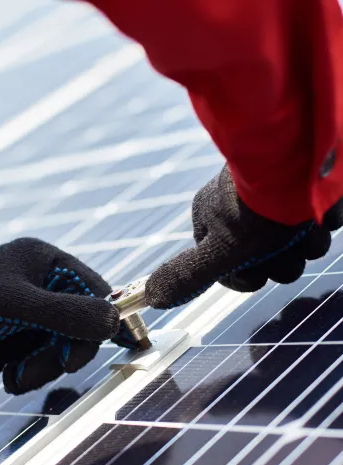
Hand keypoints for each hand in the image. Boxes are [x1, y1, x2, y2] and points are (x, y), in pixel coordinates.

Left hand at [0, 238, 119, 394]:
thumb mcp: (18, 304)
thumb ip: (67, 312)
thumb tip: (114, 320)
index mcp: (47, 263)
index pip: (93, 289)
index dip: (103, 316)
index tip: (106, 342)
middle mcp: (46, 287)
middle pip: (83, 322)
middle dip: (68, 349)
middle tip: (61, 366)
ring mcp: (36, 315)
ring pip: (65, 347)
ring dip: (46, 366)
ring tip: (18, 375)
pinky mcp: (24, 340)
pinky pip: (46, 360)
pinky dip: (32, 372)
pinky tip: (11, 376)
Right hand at [146, 165, 341, 307]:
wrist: (296, 160)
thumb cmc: (252, 209)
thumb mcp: (218, 251)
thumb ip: (188, 276)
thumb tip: (150, 296)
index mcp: (213, 220)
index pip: (231, 268)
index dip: (247, 278)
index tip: (256, 274)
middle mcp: (243, 210)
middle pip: (269, 260)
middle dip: (282, 261)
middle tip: (283, 246)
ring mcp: (274, 199)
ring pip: (297, 247)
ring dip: (305, 245)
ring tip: (303, 228)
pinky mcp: (305, 194)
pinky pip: (317, 224)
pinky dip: (320, 224)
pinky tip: (317, 216)